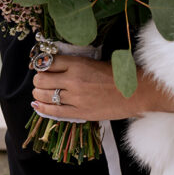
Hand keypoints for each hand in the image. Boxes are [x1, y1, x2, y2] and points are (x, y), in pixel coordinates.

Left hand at [31, 55, 173, 119]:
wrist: (136, 91)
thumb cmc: (119, 74)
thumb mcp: (95, 61)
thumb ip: (75, 64)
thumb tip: (55, 65)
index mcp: (78, 63)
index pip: (48, 62)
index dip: (41, 64)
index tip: (41, 66)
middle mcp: (73, 80)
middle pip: (42, 79)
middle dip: (38, 79)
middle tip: (41, 80)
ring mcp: (75, 98)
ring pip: (44, 95)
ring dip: (38, 93)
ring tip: (39, 92)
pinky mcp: (80, 112)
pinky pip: (53, 112)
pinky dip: (42, 108)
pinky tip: (37, 105)